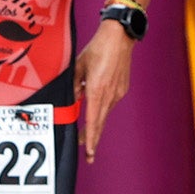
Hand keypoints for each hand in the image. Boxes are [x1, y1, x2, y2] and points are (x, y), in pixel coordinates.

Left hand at [72, 22, 134, 162]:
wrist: (119, 38)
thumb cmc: (97, 49)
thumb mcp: (78, 67)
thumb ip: (73, 86)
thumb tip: (72, 101)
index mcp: (97, 90)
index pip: (92, 120)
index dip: (90, 137)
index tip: (89, 151)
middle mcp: (110, 95)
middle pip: (100, 123)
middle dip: (93, 139)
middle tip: (89, 155)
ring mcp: (118, 92)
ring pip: (104, 114)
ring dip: (96, 126)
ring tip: (88, 138)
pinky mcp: (122, 88)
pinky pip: (109, 103)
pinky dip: (101, 110)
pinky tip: (95, 110)